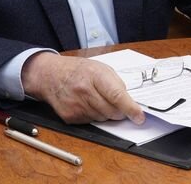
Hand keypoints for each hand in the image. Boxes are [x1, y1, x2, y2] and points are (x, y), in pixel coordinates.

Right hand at [21, 52, 143, 124]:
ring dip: (106, 113)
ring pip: (102, 119)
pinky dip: (94, 116)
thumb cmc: (79, 70)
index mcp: (96, 75)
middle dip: (120, 112)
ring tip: (97, 99)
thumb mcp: (101, 68)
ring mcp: (75, 105)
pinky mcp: (69, 117)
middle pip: (111, 111)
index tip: (139, 117)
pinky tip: (87, 104)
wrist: (51, 75)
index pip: (117, 95)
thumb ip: (116, 83)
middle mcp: (84, 91)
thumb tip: (129, 101)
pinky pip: (90, 122)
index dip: (130, 108)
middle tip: (120, 106)